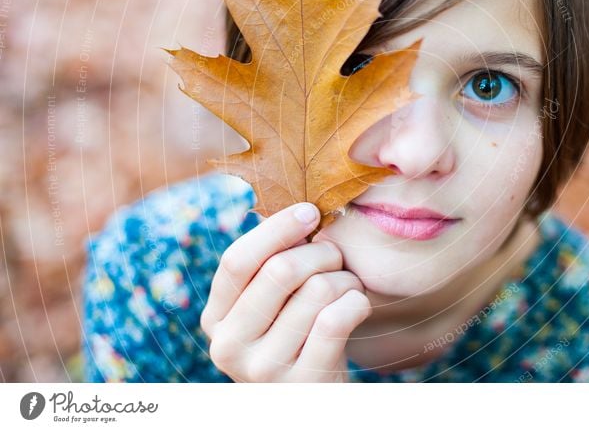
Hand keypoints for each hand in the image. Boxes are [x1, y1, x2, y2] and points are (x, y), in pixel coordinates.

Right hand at [200, 202, 370, 381]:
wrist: (318, 396)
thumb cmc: (301, 333)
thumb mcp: (275, 302)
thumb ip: (273, 261)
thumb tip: (299, 206)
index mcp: (216, 317)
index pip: (236, 260)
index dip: (276, 228)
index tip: (310, 211)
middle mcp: (228, 346)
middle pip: (280, 270)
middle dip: (321, 253)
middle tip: (336, 258)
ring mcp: (262, 369)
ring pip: (316, 290)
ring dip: (344, 279)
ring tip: (347, 288)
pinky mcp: (301, 383)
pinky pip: (335, 318)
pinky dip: (356, 301)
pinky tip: (357, 305)